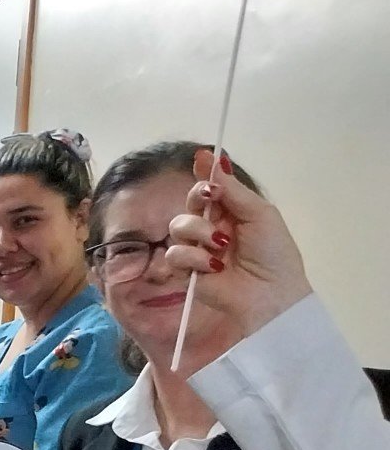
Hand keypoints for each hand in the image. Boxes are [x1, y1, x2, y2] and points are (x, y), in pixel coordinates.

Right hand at [165, 150, 312, 360]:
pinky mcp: (186, 271)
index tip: (201, 157)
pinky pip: (175, 254)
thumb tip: (214, 158)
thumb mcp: (259, 214)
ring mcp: (197, 249)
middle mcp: (212, 226)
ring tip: (220, 246)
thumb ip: (233, 189)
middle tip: (210, 198)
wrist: (269, 292)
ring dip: (199, 232)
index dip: (203, 172)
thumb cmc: (273, 252)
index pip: (210, 186)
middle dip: (198, 198)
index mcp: (232, 211)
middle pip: (189, 202)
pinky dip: (193, 258)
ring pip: (177, 226)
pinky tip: (213, 267)